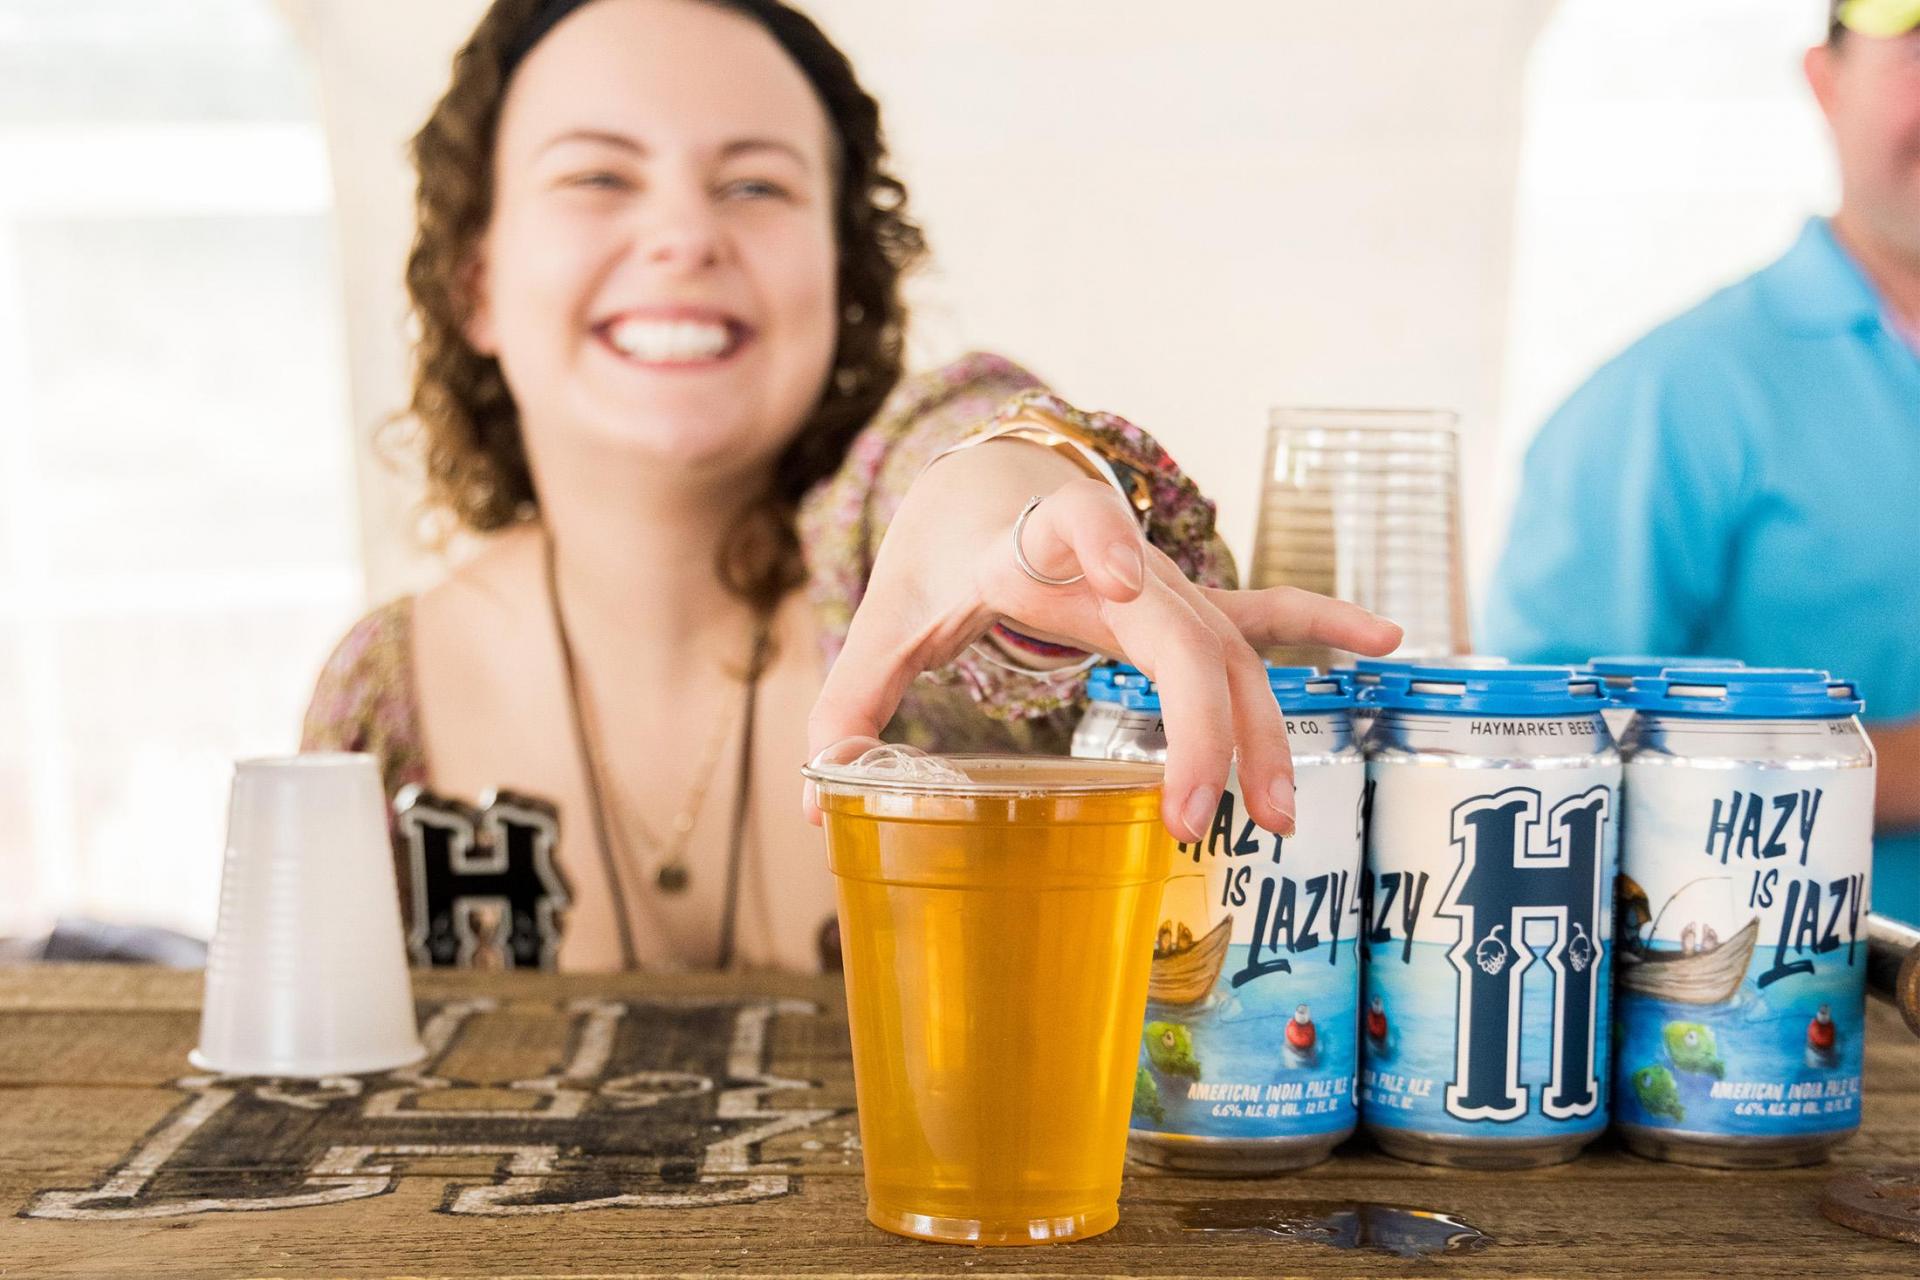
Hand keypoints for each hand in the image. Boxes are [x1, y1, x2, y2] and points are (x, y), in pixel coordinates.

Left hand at [805, 438, 1402, 840]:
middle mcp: (1110, 560)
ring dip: (1262, 731)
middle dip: (1201, 721)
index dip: (1101, 545)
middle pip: (1174, 630)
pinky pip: (1261, 616)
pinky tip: (1387, 640)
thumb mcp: (887, 613)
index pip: (1068, 530)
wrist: (990, 477)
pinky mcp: (1183, 603)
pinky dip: (1320, 625)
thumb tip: (822, 794)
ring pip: (1228, 652)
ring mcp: (1160, 582)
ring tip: (1280, 817)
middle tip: (1199, 817)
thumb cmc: (940, 547)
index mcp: (1026, 547)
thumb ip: (851, 697)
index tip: (1128, 578)